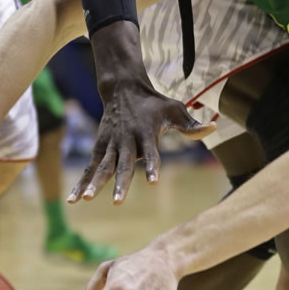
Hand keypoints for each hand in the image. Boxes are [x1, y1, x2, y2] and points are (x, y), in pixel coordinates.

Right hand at [68, 78, 215, 203]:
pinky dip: (82, 182)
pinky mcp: (100, 146)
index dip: (152, 167)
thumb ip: (192, 125)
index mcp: (146, 133)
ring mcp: (111, 143)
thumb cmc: (154, 103)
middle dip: (121, 183)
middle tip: (118, 202)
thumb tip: (214, 127)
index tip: (153, 182)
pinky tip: (74, 201)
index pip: (151, 153)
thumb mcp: (175, 109)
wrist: (123, 88)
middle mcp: (127, 139)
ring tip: (86, 199)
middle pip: (124, 165)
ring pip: (103, 166)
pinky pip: (90, 167)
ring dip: (95, 183)